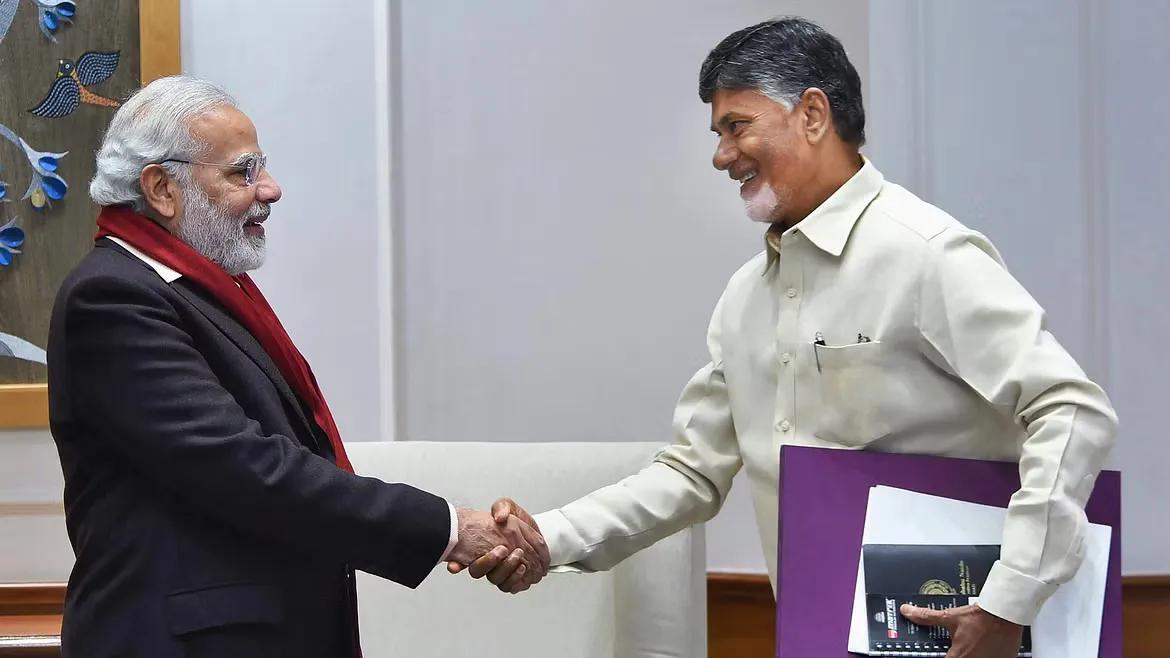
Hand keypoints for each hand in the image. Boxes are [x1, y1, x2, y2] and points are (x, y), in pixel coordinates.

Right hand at [447, 498, 547, 592]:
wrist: (532, 531)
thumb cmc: (516, 521)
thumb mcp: (507, 506)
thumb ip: (502, 508)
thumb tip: (499, 517)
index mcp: (481, 545)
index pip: (465, 556)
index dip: (459, 562)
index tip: (469, 557)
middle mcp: (487, 561)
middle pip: (478, 571)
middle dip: (488, 562)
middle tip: (503, 549)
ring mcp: (499, 571)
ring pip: (495, 579)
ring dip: (505, 569)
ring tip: (518, 556)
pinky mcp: (512, 579)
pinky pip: (509, 586)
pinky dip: (516, 579)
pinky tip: (522, 568)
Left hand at [899, 603, 1023, 657]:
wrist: (1005, 613)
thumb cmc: (980, 617)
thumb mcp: (949, 616)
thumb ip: (926, 617)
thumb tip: (907, 612)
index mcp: (959, 657)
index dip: (941, 655)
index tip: (946, 652)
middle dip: (957, 653)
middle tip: (958, 646)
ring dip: (973, 654)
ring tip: (974, 643)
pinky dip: (986, 654)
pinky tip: (985, 646)